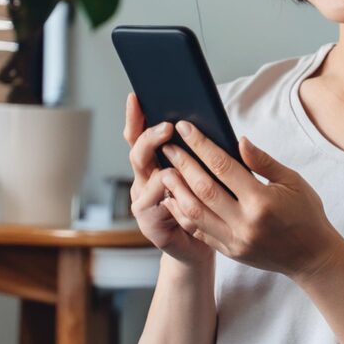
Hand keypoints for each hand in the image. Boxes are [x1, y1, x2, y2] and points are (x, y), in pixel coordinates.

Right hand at [122, 93, 213, 267]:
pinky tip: (173, 174)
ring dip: (156, 154)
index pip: (139, 136)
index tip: (136, 96)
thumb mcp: (207, 173)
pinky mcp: (149, 222)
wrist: (202, 247)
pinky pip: (155, 200)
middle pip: (138, 151)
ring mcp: (143, 201)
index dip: (135, 117)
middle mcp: (143, 180)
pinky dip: (165, 186)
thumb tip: (206, 119)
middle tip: (167, 125)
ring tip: (167, 138)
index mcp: (154, 165)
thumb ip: (202, 151)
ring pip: (145, 173)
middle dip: (150, 135)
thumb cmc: (208, 206)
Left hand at [158, 120, 343, 279]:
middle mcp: (244, 223)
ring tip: (165, 171)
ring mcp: (235, 240)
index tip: (185, 128)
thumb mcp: (292, 181)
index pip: (223, 166)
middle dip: (182, 164)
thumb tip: (239, 140)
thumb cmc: (306, 214)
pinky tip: (174, 198)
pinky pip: (198, 231)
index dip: (201, 145)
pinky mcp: (229, 251)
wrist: (312, 257)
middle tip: (168, 146)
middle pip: (203, 188)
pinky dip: (183, 213)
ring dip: (176, 190)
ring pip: (194, 212)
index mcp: (262, 201)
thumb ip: (263, 161)